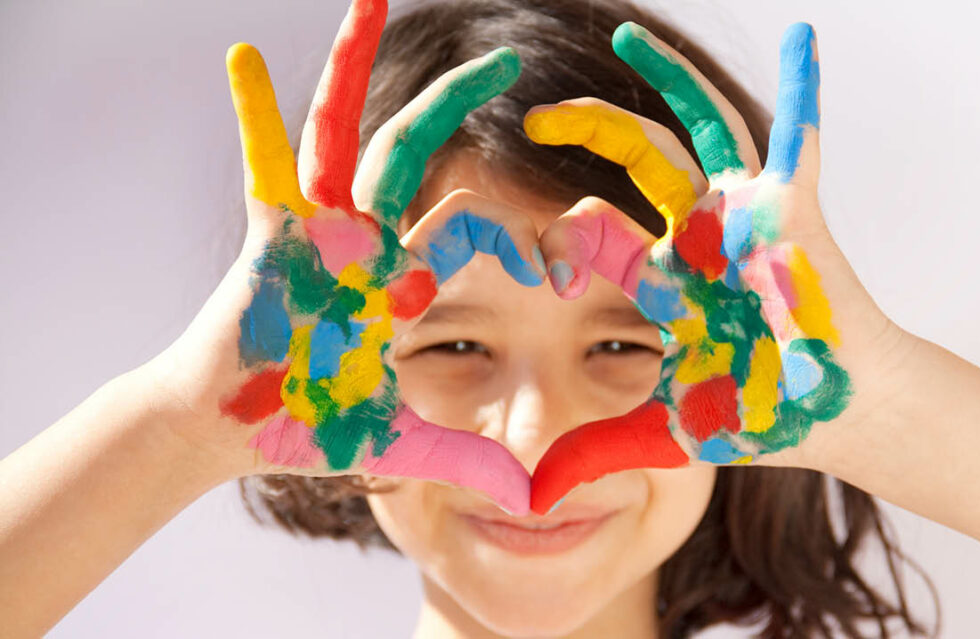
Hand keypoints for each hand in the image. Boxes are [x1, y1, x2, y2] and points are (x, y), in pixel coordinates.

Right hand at [144, 0, 543, 514]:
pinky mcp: (271, 238)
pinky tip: (243, 57)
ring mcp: (318, 232)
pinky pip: (263, 167)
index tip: (552, 268)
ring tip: (370, 0)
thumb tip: (533, 502)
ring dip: (354, 67)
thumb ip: (467, 463)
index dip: (518, 240)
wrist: (236, 429)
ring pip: (346, 135)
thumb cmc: (312, 426)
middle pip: (417, 151)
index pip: (474, 229)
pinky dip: (254, 116)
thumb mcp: (403, 443)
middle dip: (458, 98)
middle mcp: (366, 240)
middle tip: (507, 55)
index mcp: (402, 278)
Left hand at [523, 22, 910, 512]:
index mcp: (662, 276)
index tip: (543, 263)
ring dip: (664, 80)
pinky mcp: (789, 207)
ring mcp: (740, 214)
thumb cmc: (764, 415)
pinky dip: (801, 90)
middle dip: (585, 132)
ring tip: (623, 37)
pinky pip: (795, 136)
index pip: (592, 234)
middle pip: (632, 164)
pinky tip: (803, 39)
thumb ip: (600, 452)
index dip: (560, 240)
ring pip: (693, 130)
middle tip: (532, 116)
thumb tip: (529, 503)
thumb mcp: (667, 431)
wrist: (840, 415)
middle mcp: (695, 233)